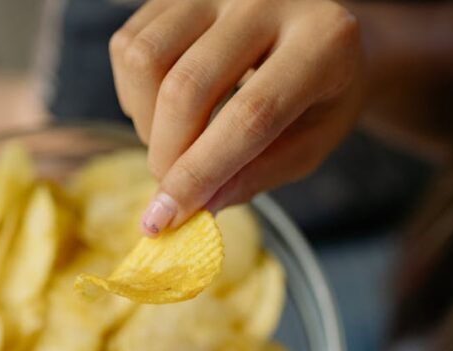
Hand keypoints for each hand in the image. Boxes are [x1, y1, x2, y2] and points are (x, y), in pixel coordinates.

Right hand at [108, 0, 366, 234]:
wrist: (319, 29)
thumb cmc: (322, 95)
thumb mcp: (312, 143)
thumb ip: (259, 173)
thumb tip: (198, 206)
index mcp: (322, 41)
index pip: (249, 116)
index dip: (202, 172)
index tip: (167, 219)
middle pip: (187, 87)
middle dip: (168, 156)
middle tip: (172, 193)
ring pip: (146, 60)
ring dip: (147, 123)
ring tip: (177, 144)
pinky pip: (130, 45)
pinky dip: (137, 96)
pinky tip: (168, 111)